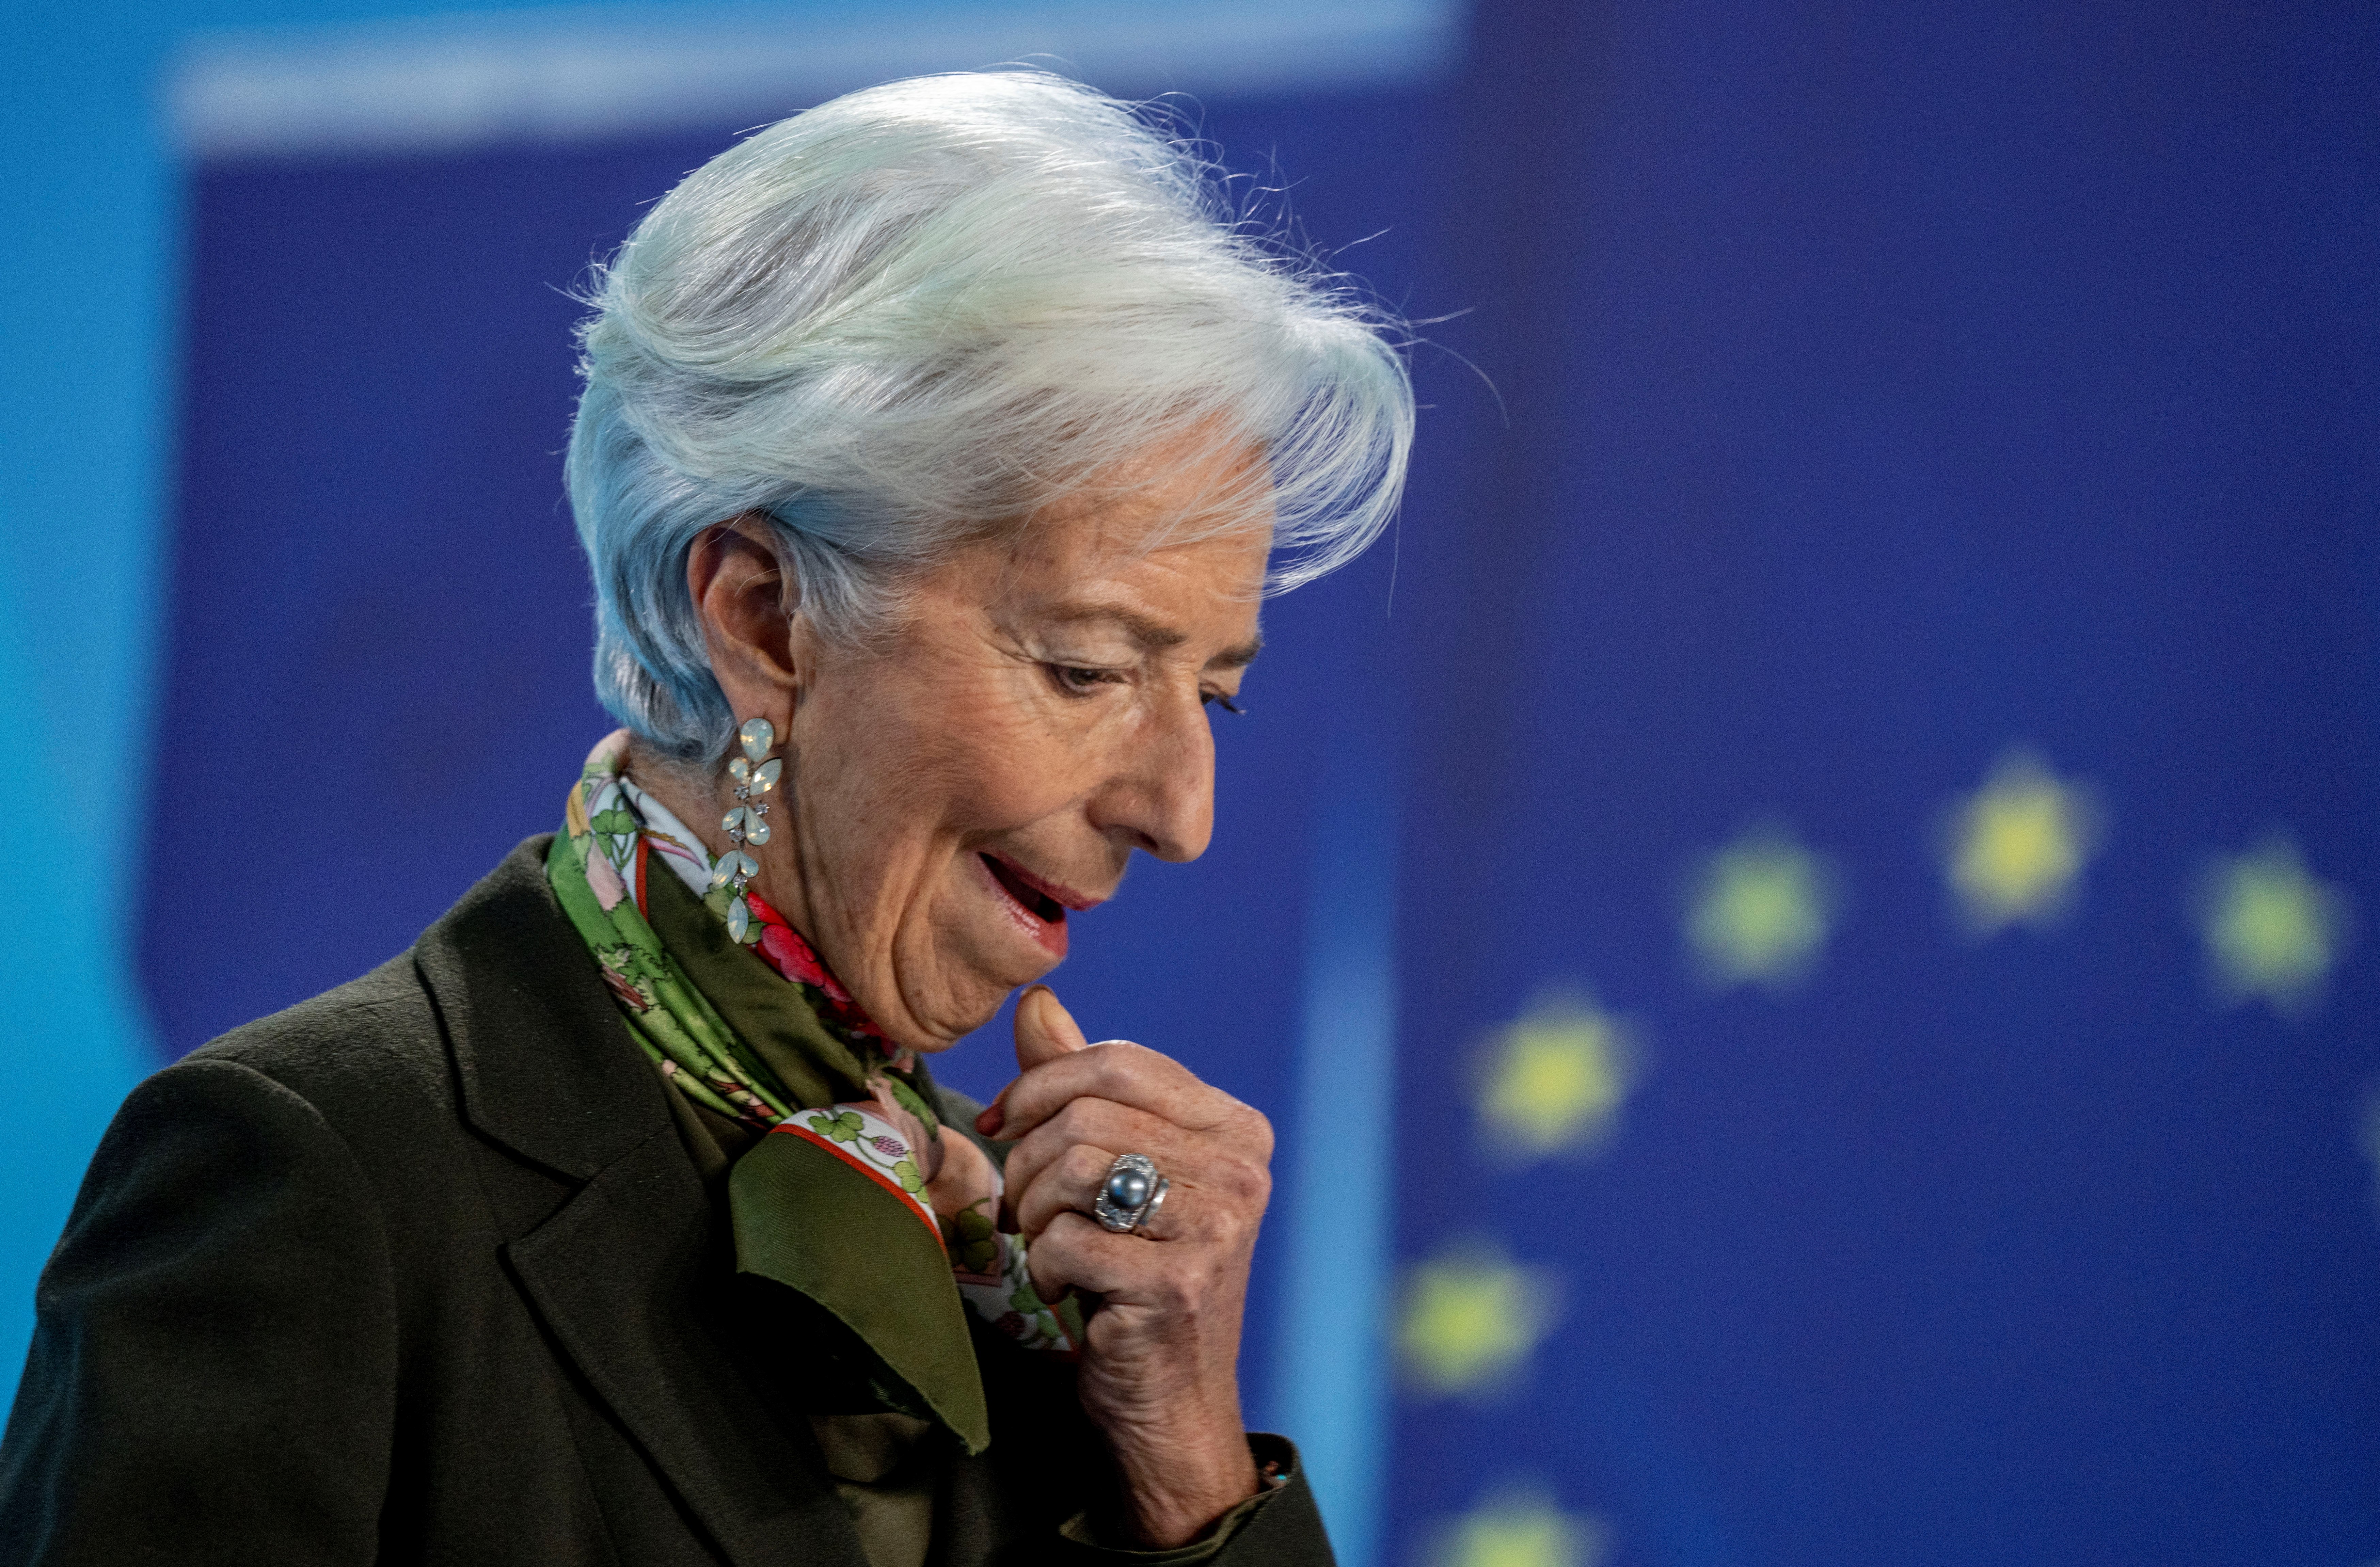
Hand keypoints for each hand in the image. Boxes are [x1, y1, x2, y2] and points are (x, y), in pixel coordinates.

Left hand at [976, 987, 1270, 1547]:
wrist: (1170, 1402)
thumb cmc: (1136, 1275)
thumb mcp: (1117, 1170)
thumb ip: (1080, 1086)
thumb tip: (1037, 1000)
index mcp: (1235, 1127)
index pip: (1117, 1060)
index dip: (1040, 1085)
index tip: (1004, 1125)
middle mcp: (1241, 1170)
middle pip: (1086, 1114)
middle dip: (1030, 1163)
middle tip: (1027, 1210)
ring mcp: (1217, 1227)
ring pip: (1074, 1168)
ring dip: (1033, 1214)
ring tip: (1048, 1246)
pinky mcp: (1178, 1284)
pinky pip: (1067, 1240)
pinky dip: (1045, 1268)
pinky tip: (1069, 1291)